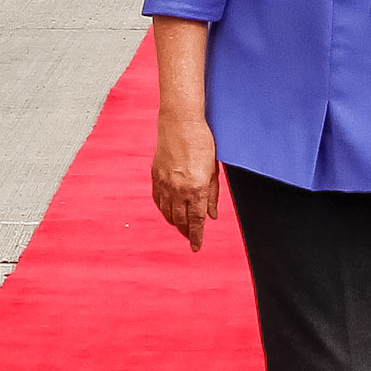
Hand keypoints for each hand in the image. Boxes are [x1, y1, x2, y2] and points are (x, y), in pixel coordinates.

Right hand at [151, 115, 220, 250]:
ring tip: (181, 225)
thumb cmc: (202, 143)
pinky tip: (168, 211)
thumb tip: (212, 215)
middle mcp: (179, 189)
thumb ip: (213, 195)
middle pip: (181, 219)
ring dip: (175, 222)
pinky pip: (158, 201)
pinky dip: (164, 209)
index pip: (196, 220)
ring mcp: (165, 183)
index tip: (196, 247)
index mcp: (197, 188)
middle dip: (186, 231)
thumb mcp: (214, 170)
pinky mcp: (156, 177)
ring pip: (168, 212)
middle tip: (190, 236)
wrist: (180, 124)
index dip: (196, 236)